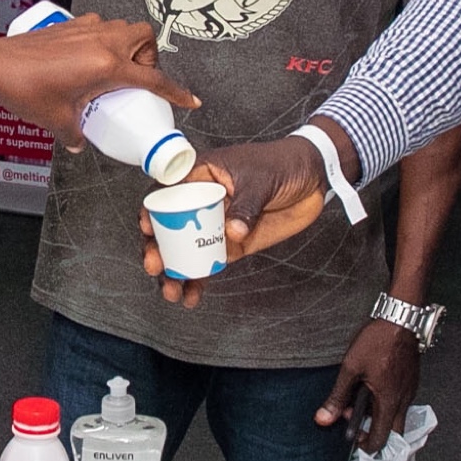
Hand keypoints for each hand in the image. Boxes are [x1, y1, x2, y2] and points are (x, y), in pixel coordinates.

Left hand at [0, 15, 196, 144]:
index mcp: (108, 66)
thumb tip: (80, 142)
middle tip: (137, 78)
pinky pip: (99, 26)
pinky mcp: (69, 25)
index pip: (153, 78)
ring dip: (127, 45)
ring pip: (123, 27)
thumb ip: (76, 134)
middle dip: (149, 55)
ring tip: (113, 70)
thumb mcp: (59, 120)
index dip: (175, 92)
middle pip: (145, 36)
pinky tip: (85, 60)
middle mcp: (103, 41)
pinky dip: (102, 39)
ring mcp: (86, 29)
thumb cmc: (25, 90)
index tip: (189, 100)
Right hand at [138, 137, 331, 306]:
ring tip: (171, 291)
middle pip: (168, 227)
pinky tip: (191, 296)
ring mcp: (215, 225)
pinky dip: (198, 281)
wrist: (313, 177)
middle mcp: (202, 202)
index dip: (151, 210)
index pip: (167, 192)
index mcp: (202, 176)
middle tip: (155, 265)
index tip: (147, 227)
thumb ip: (245, 206)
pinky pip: (208, 264)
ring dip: (174, 272)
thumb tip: (232, 233)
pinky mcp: (231, 245)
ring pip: (184, 251)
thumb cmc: (283, 163)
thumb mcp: (261, 180)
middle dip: (157, 249)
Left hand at [318, 318, 420, 454]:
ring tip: (359, 397)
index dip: (366, 445)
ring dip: (377, 414)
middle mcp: (404, 400)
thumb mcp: (351, 368)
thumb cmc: (378, 340)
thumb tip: (323, 418)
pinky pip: (400, 401)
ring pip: (396, 416)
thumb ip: (337, 397)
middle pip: (393, 432)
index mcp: (390, 401)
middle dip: (373, 432)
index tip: (353, 438)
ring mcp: (410, 391)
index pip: (382, 439)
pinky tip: (371, 387)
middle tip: (355, 419)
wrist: (400, 318)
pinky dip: (385, 402)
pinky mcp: (411, 381)